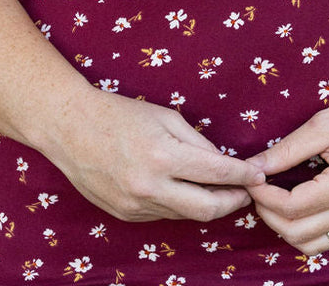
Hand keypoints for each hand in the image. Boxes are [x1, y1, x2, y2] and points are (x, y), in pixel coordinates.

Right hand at [47, 89, 265, 222]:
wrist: (70, 128)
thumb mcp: (165, 117)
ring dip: (207, 204)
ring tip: (220, 191)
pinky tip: (185, 190)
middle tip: (246, 192)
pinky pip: (163, 214)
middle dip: (233, 202)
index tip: (258, 175)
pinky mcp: (126, 215)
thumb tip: (223, 163)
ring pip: (185, 214)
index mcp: (164, 156)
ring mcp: (136, 205)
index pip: (217, 174)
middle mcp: (151, 187)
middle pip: (207, 209)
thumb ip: (197, 142)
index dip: (243, 176)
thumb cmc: (120, 113)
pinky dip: (180, 204)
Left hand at [245, 90, 328, 254]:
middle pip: (297, 233)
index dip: (264, 196)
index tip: (252, 178)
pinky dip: (306, 232)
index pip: (291, 207)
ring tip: (274, 201)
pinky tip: (297, 206)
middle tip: (257, 190)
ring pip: (313, 245)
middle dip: (269, 215)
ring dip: (286, 229)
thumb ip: (288, 149)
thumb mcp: (325, 124)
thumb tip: (256, 166)